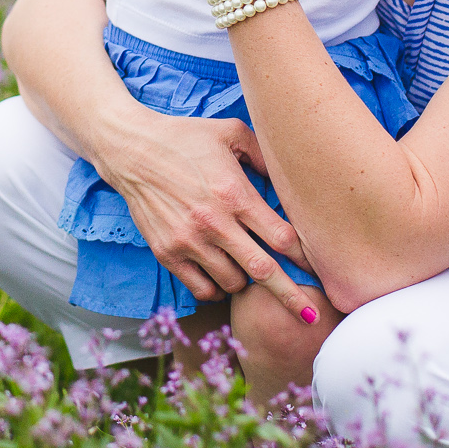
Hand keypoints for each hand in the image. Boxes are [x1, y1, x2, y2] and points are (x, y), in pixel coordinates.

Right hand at [95, 110, 320, 322]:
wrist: (130, 150)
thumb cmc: (184, 138)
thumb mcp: (230, 132)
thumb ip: (264, 154)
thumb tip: (290, 179)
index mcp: (235, 194)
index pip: (281, 238)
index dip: (304, 257)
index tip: (318, 268)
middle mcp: (214, 223)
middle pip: (263, 272)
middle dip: (291, 296)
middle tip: (309, 315)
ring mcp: (189, 241)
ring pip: (234, 283)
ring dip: (247, 282)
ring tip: (247, 267)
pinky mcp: (168, 253)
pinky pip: (203, 288)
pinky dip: (217, 288)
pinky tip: (222, 273)